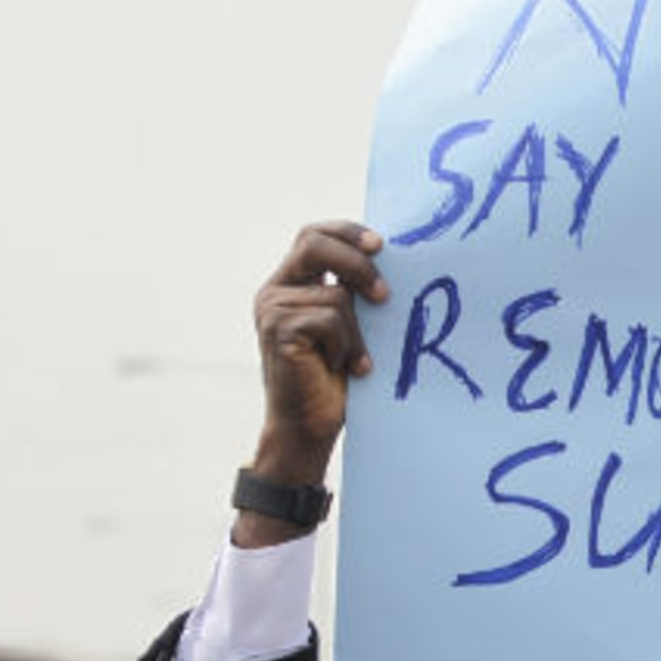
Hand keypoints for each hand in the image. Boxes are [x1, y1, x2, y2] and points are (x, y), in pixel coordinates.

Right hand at [238, 222, 388, 546]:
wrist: (309, 428)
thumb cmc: (334, 381)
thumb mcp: (348, 326)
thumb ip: (353, 292)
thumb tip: (387, 257)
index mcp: (290, 283)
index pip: (315, 235)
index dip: (347, 232)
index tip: (382, 245)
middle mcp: (275, 291)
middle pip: (314, 243)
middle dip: (356, 261)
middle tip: (384, 293)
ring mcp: (272, 309)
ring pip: (334, 295)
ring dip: (356, 332)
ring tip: (351, 360)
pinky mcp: (279, 329)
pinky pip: (330, 320)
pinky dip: (346, 346)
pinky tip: (343, 369)